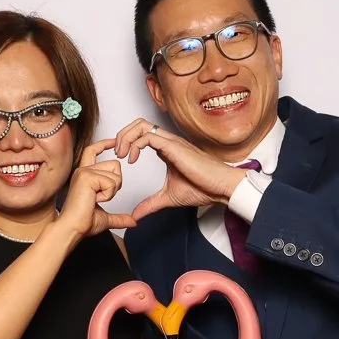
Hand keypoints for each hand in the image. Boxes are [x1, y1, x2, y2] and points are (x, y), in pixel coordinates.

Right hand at [55, 139, 137, 238]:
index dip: (105, 144)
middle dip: (116, 184)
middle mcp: (83, 170)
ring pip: (116, 173)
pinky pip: (111, 182)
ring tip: (96, 199)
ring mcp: (84, 172)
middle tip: (101, 197)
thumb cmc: (82, 223)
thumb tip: (132, 222)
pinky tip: (95, 199)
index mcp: (85, 175)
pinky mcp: (87, 176)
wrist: (72, 229)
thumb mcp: (105, 218)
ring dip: (112, 191)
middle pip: (115, 164)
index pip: (94, 150)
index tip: (115, 142)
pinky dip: (108, 194)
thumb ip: (119, 217)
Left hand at [112, 118, 246, 219]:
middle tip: (117, 154)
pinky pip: (148, 136)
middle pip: (138, 123)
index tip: (121, 158)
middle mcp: (168, 141)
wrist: (221, 187)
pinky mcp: (173, 146)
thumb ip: (150, 204)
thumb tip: (136, 215)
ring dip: (126, 137)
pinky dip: (135, 144)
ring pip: (141, 125)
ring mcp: (171, 141)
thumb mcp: (168, 198)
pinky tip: (133, 159)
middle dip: (122, 135)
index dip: (127, 141)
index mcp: (167, 149)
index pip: (142, 134)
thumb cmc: (203, 188)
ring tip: (122, 154)